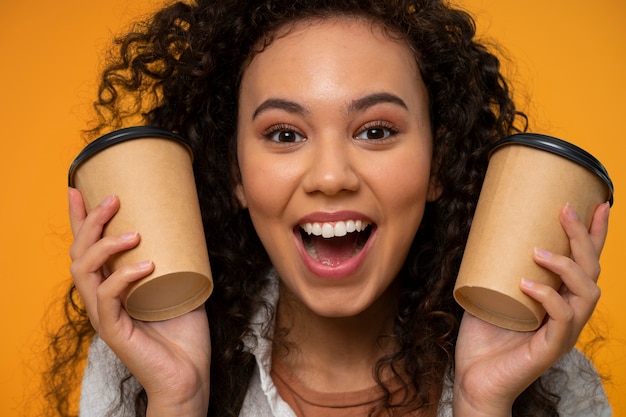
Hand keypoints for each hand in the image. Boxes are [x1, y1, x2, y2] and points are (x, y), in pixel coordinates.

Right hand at [68, 188, 210, 415]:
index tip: (78, 187)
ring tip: (133, 233)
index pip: (87, 248)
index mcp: (112, 285)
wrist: (189, 374)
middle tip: (114, 198)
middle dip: (91, 222)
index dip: (79, 218)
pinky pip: (107, 299)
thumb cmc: (184, 331)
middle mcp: (101, 298)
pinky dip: (123, 278)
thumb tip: (188, 224)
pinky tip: (145, 265)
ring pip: (84, 272)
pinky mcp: (114, 331)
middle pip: (79, 254)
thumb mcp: (179, 284)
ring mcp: (104, 315)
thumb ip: (176, 259)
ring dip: (104, 246)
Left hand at [453, 202, 609, 416]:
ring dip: (566, 266)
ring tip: (538, 251)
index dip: (595, 235)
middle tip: (565, 210)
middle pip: (591, 271)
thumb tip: (485, 230)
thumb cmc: (483, 337)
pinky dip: (548, 297)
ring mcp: (563, 333)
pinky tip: (527, 283)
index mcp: (559, 300)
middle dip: (583, 238)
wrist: (474, 379)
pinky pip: (562, 318)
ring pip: (586, 293)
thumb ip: (494, 268)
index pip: (585, 263)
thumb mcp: (490, 292)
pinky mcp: (550, 349)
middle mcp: (568, 314)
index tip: (599, 203)